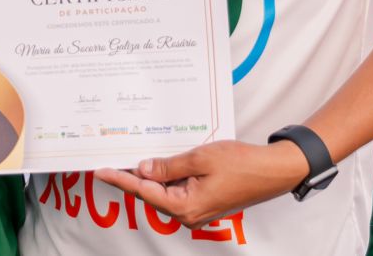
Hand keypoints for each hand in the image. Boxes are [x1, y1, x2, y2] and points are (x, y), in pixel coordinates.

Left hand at [94, 139, 306, 227]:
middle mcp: (188, 214)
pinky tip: (162, 164)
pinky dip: (168, 178)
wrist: (272, 171)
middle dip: (134, 176)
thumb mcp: (199, 158)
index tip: (101, 171)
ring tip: (136, 158)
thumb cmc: (241, 164)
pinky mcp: (203, 203)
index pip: (143, 190)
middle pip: (152, 194)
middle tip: (113, 159)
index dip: (120, 179)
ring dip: (152, 176)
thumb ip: (168, 166)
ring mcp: (196, 211)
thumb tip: (143, 169)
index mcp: (185, 206)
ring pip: (164, 192)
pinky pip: (178, 191)